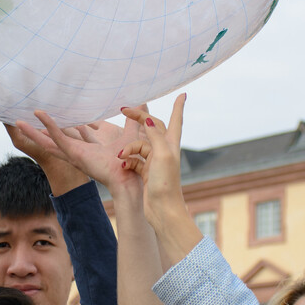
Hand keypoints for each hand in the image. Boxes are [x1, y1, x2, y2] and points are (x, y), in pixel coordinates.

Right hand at [14, 114, 134, 194]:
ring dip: (33, 131)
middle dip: (37, 132)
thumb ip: (134, 118)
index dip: (59, 127)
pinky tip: (38, 116)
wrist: (131, 178)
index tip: (50, 117)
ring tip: (17, 121)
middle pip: (52, 141)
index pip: (68, 137)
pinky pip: (58, 138)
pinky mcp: (74, 153)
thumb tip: (141, 102)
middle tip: (23, 121)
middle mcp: (76, 153)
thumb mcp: (130, 133)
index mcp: (86, 150)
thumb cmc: (131, 161)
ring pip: (48, 141)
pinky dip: (48, 126)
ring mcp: (73, 154)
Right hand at [121, 96, 187, 230]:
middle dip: (139, 119)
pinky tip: (124, 165)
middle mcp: (165, 150)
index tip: (182, 94)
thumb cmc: (165, 183)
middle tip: (123, 110)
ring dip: (129, 148)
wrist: (162, 210)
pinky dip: (128, 160)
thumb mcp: (161, 155)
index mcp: (171, 144)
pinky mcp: (147, 172)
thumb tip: (147, 121)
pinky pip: (134, 159)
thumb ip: (154, 136)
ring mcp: (155, 161)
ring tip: (121, 156)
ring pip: (139, 145)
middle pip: (152, 127)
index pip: (176, 120)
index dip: (178, 106)